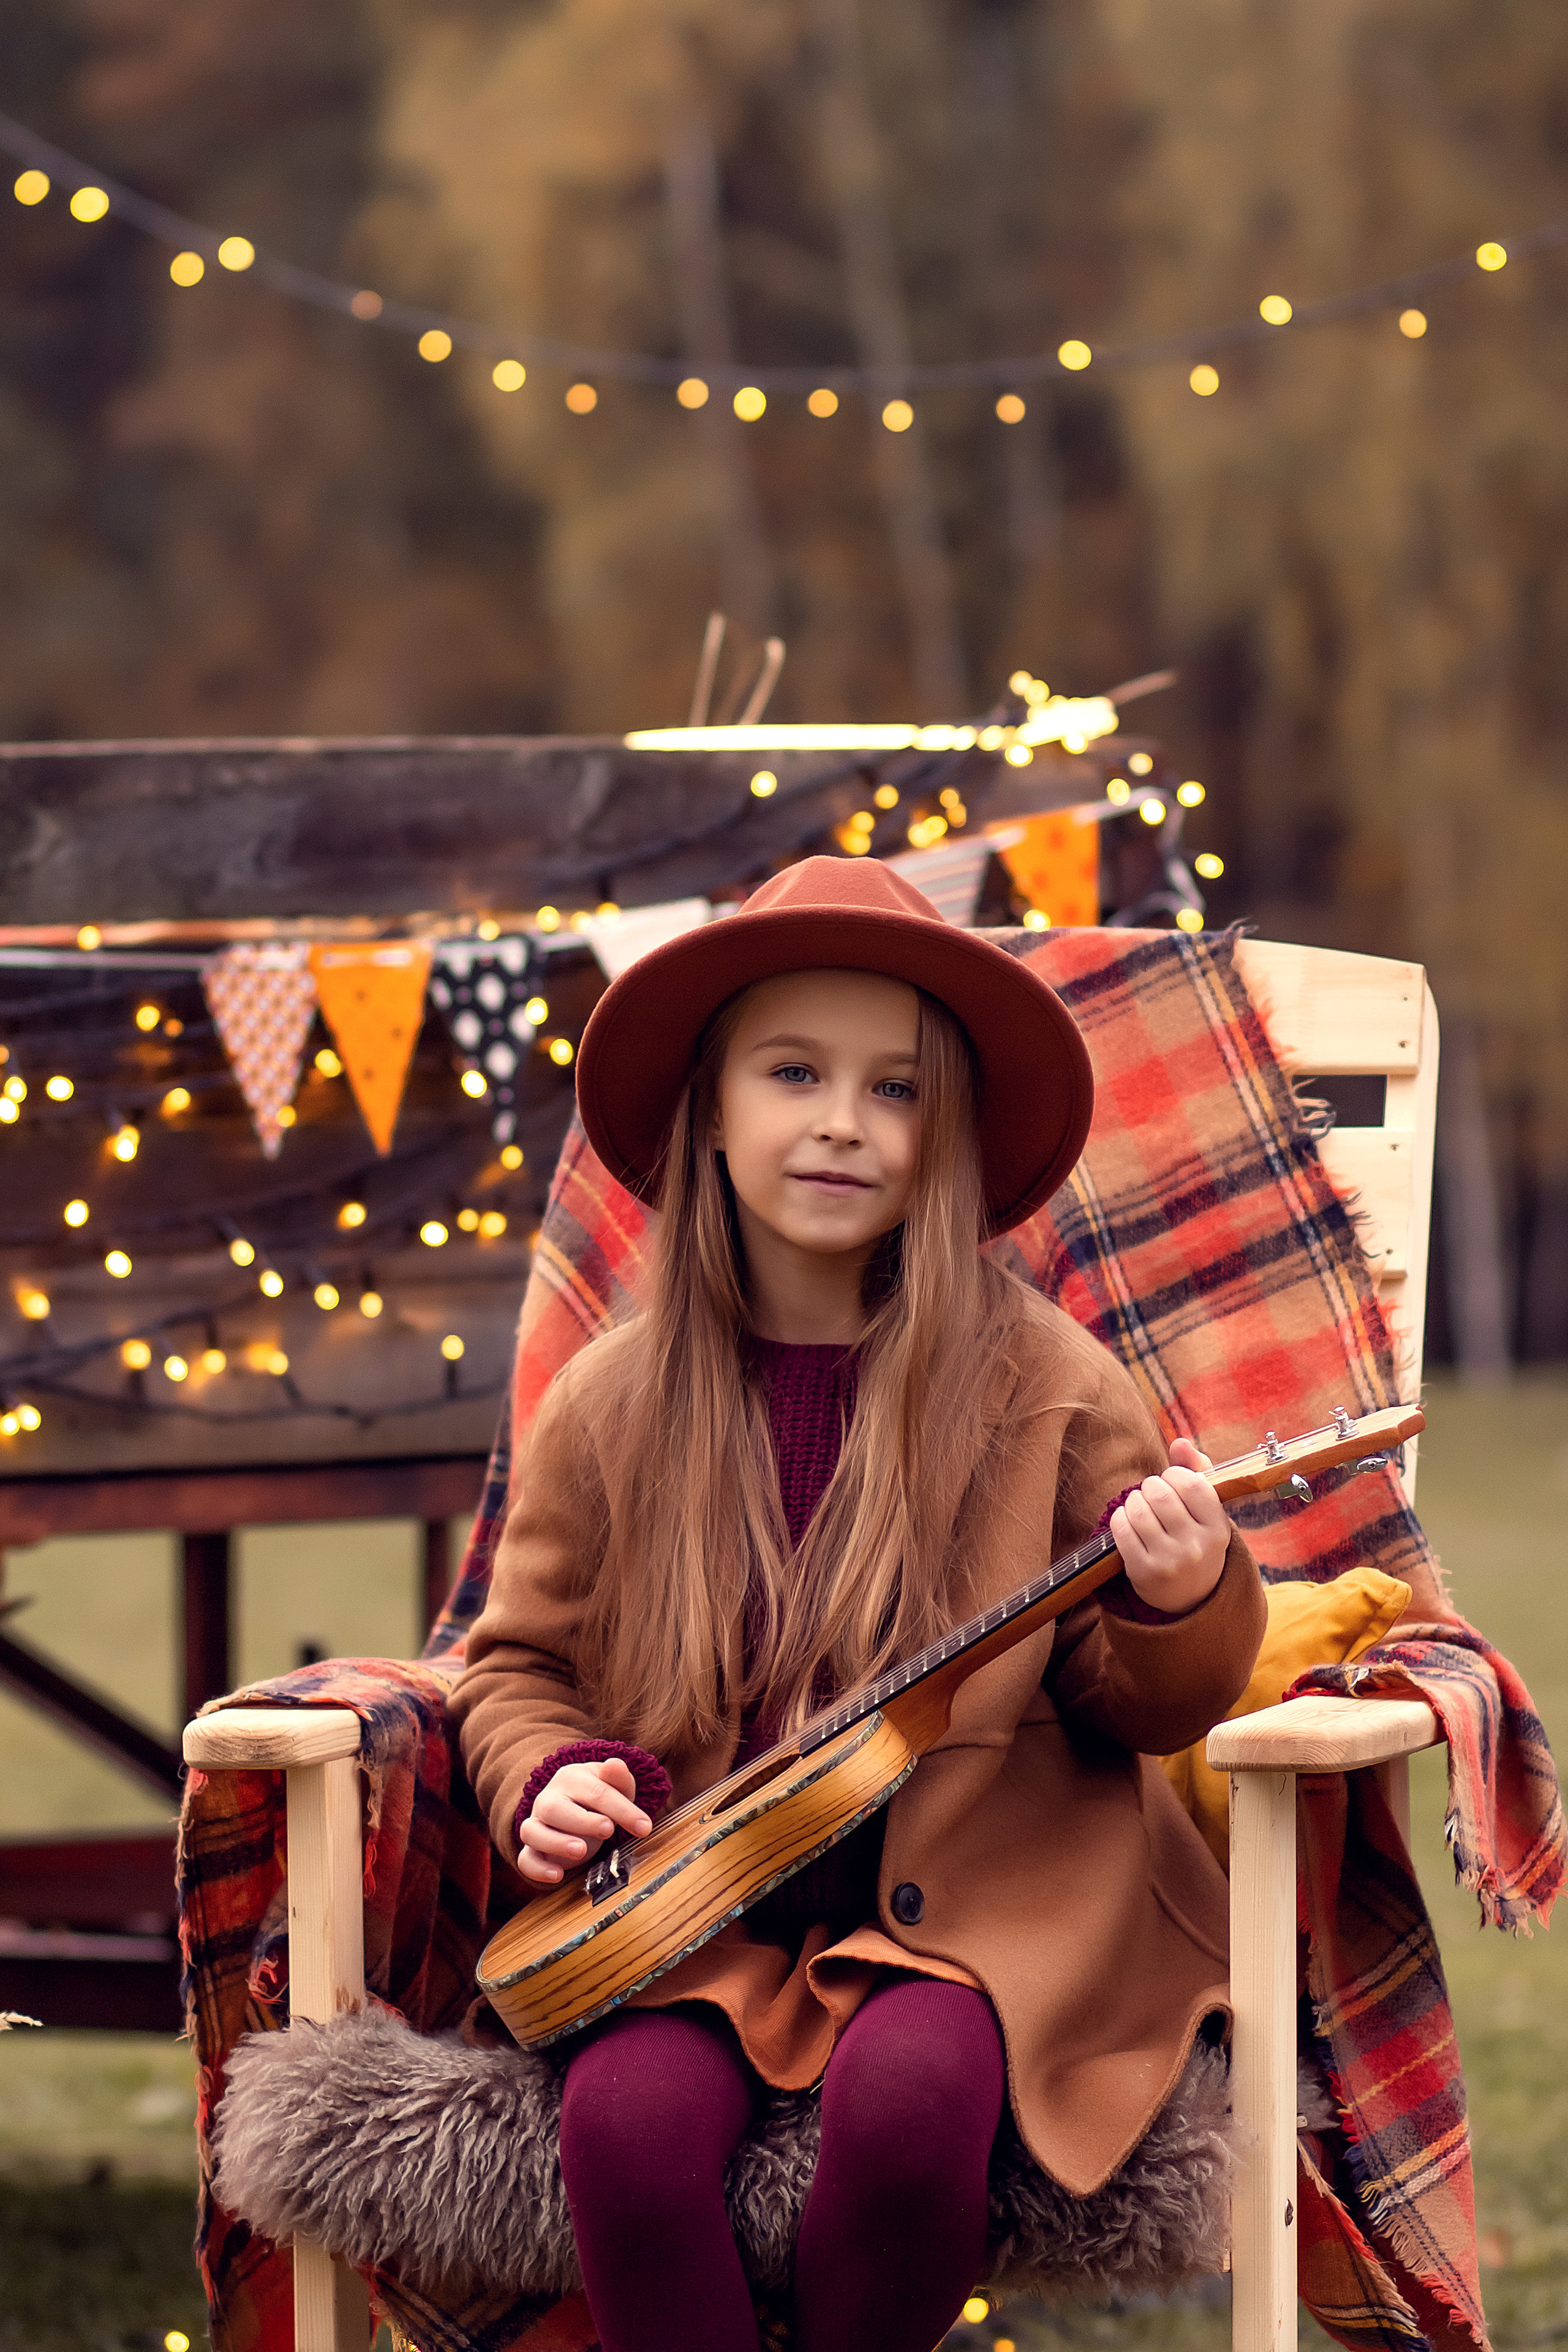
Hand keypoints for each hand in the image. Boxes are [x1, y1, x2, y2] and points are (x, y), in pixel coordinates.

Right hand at [518, 1758, 652, 1887]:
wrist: (576, 1805)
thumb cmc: (598, 1797)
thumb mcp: (614, 1785)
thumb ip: (618, 1778)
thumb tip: (615, 1765)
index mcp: (571, 1778)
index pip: (595, 1791)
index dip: (621, 1809)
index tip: (644, 1827)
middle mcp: (548, 1799)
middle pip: (554, 1808)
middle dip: (582, 1820)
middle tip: (607, 1830)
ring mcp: (536, 1823)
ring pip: (532, 1831)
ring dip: (556, 1842)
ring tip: (581, 1851)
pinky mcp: (532, 1848)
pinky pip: (525, 1859)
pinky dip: (538, 1869)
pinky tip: (557, 1875)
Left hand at [1110, 1439, 1230, 1615]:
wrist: (1191, 1597)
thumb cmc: (1197, 1539)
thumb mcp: (1208, 1511)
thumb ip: (1197, 1471)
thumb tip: (1180, 1443)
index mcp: (1217, 1528)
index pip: (1191, 1483)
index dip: (1175, 1474)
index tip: (1172, 1481)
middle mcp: (1196, 1547)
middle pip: (1160, 1493)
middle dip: (1151, 1485)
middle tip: (1152, 1493)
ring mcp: (1169, 1561)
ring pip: (1138, 1509)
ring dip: (1134, 1500)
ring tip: (1140, 1506)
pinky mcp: (1143, 1572)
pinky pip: (1121, 1528)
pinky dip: (1120, 1518)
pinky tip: (1128, 1521)